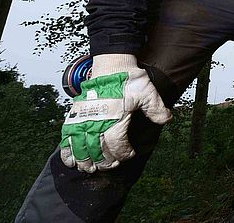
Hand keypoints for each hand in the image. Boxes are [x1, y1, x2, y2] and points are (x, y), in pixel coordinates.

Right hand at [60, 54, 171, 172]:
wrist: (111, 64)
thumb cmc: (128, 78)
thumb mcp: (148, 93)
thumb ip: (156, 108)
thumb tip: (166, 120)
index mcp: (115, 118)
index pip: (117, 145)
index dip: (123, 154)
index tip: (129, 155)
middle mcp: (97, 121)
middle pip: (97, 151)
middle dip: (104, 162)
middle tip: (110, 165)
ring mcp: (83, 119)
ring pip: (80, 148)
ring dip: (84, 161)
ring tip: (89, 169)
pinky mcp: (74, 115)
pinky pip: (66, 138)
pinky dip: (67, 151)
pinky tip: (71, 161)